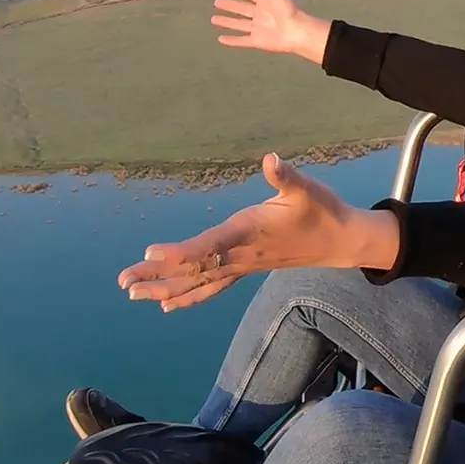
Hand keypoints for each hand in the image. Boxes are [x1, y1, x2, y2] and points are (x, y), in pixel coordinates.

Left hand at [119, 154, 399, 310]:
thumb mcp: (307, 189)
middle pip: (194, 270)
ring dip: (165, 288)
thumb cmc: (323, 211)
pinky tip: (167, 304)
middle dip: (159, 276)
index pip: (210, 246)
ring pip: (199, 282)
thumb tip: (271, 159)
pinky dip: (188, 295)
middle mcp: (241, 255)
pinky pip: (212, 287)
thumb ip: (286, 176)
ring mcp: (242, 266)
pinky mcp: (245, 269)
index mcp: (250, 233)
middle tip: (124, 282)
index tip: (151, 252)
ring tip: (132, 293)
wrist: (341, 242)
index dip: (181, 252)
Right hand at [213, 0, 331, 64]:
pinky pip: (241, 40)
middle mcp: (261, 14)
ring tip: (213, 19)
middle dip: (230, 5)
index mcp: (266, 0)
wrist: (296, 30)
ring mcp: (258, 28)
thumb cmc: (288, 8)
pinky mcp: (257, 40)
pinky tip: (220, 39)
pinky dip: (231, 40)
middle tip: (217, 2)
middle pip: (242, 8)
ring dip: (227, 22)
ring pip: (238, 24)